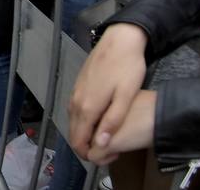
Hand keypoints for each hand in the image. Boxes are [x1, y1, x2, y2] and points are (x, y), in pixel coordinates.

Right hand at [68, 22, 148, 160]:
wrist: (119, 41)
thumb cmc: (126, 69)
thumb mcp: (126, 97)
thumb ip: (112, 122)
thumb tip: (101, 144)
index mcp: (87, 107)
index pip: (78, 140)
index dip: (88, 154)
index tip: (106, 157)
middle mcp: (76, 101)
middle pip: (73, 132)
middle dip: (87, 145)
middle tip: (110, 149)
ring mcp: (75, 92)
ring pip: (74, 121)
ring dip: (85, 133)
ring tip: (106, 136)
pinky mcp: (78, 85)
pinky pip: (76, 110)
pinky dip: (84, 120)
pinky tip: (99, 119)